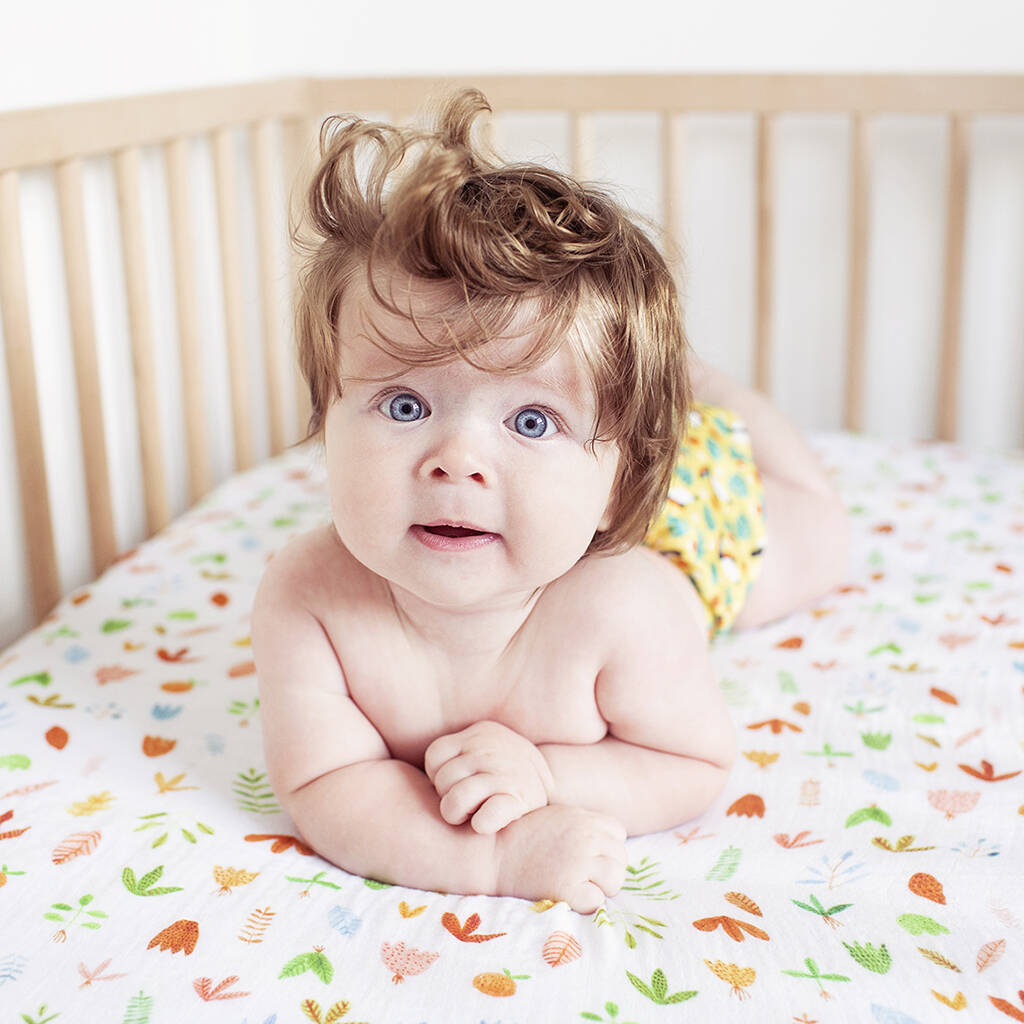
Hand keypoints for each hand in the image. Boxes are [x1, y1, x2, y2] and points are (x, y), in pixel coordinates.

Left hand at [423, 720, 554, 834]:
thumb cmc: (508, 769)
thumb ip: (459, 751)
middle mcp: (490, 751)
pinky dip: (481, 824)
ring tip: (472, 813)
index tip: (455, 783)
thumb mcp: (486, 745)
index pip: (436, 755)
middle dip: (448, 796)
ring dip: (458, 814)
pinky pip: (484, 819)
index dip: (438, 775)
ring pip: (454, 801)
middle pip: (442, 780)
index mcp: (480, 734)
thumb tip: (420, 769)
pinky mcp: (518, 801)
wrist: (559, 781)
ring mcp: (504, 775)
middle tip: (467, 801)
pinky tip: (486, 824)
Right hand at [494, 804, 626, 913]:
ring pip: (615, 880)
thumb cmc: (522, 835)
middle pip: (620, 859)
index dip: (604, 847)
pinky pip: (596, 902)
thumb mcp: (557, 817)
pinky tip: (566, 895)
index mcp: (585, 818)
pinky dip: (584, 902)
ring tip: (576, 885)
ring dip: (600, 887)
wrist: (491, 852)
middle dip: (605, 869)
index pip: (617, 834)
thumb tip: (607, 844)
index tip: (586, 854)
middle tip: (579, 874)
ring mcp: (579, 862)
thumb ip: (584, 825)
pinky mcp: (567, 888)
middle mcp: (587, 838)